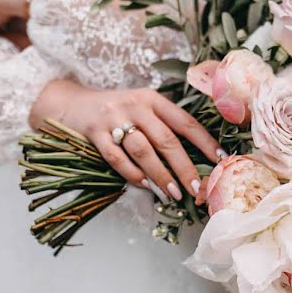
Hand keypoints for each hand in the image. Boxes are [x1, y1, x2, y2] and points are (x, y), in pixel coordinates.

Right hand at [30, 80, 224, 200]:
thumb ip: (162, 125)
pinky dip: (132, 173)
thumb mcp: (141, 108)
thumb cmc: (115, 111)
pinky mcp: (95, 132)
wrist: (71, 103)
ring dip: (160, 174)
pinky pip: (116, 157)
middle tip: (197, 188)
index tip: (220, 160)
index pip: (185, 121)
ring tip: (173, 193)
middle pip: (166, 139)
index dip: (204, 142)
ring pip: (143, 150)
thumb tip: (194, 158)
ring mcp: (114, 118)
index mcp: (152, 99)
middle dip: (185, 167)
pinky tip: (144, 185)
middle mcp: (135, 106)